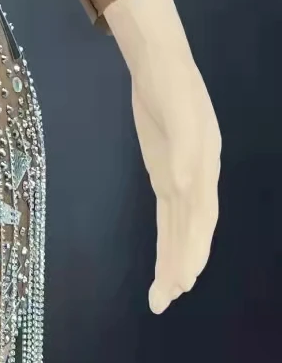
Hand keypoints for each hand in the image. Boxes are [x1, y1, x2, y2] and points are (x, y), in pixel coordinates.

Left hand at [103, 0, 220, 312]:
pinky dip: (167, 239)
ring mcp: (182, 175)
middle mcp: (197, 176)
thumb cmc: (169, 83)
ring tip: (164, 294)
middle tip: (167, 299)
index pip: (199, 216)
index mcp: (203, 165)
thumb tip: (182, 187)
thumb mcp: (175, 111)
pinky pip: (168, 214)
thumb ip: (182, 148)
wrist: (160, 63)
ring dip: (173, 260)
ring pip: (180, 227)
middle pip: (192, 228)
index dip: (193, 248)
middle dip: (182, 264)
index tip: (184, 279)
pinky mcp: (165, 172)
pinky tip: (165, 261)